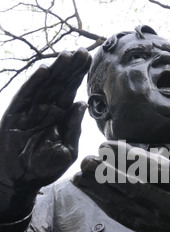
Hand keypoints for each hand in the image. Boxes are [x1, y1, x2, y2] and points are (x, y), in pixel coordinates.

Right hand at [0, 48, 90, 192]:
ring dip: (56, 70)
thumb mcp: (67, 150)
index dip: (79, 75)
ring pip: (45, 86)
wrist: (20, 181)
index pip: (71, 90)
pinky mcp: (16, 114)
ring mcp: (31, 110)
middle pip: (60, 83)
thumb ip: (73, 128)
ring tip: (67, 56)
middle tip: (83, 51)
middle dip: (71, 68)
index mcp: (60, 116)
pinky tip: (44, 70)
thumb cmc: (44, 167)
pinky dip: (34, 83)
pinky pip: (26, 96)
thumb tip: (82, 104)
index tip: (90, 59)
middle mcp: (46, 109)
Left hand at [73, 111, 169, 231]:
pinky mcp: (147, 229)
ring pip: (123, 206)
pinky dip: (103, 203)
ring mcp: (158, 220)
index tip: (107, 144)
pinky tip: (88, 191)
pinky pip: (121, 216)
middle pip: (135, 190)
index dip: (130, 158)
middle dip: (108, 176)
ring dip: (99, 191)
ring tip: (79, 174)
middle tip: (86, 159)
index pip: (155, 170)